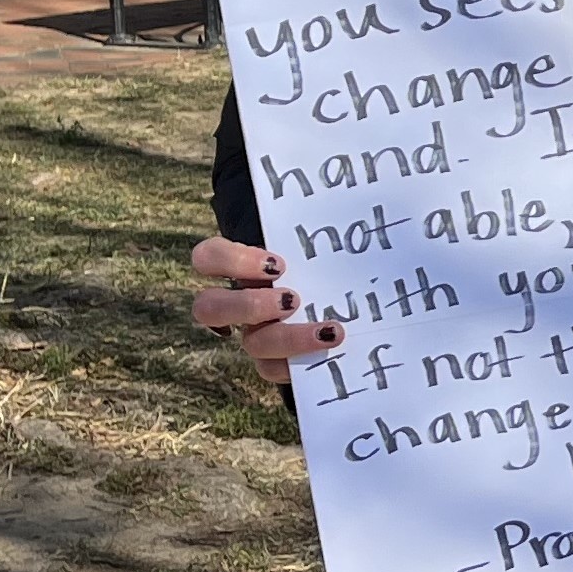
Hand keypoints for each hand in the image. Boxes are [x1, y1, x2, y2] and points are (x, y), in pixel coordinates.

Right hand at [188, 234, 337, 386]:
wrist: (352, 303)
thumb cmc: (331, 261)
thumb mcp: (326, 241)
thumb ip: (329, 219)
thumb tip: (364, 200)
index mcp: (242, 267)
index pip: (208, 258)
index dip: (231, 261)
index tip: (277, 264)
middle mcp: (241, 302)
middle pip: (208, 308)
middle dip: (248, 305)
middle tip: (292, 299)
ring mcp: (255, 334)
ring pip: (247, 345)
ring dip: (285, 339)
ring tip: (327, 330)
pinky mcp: (274, 363)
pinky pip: (273, 371)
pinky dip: (300, 364)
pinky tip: (329, 354)